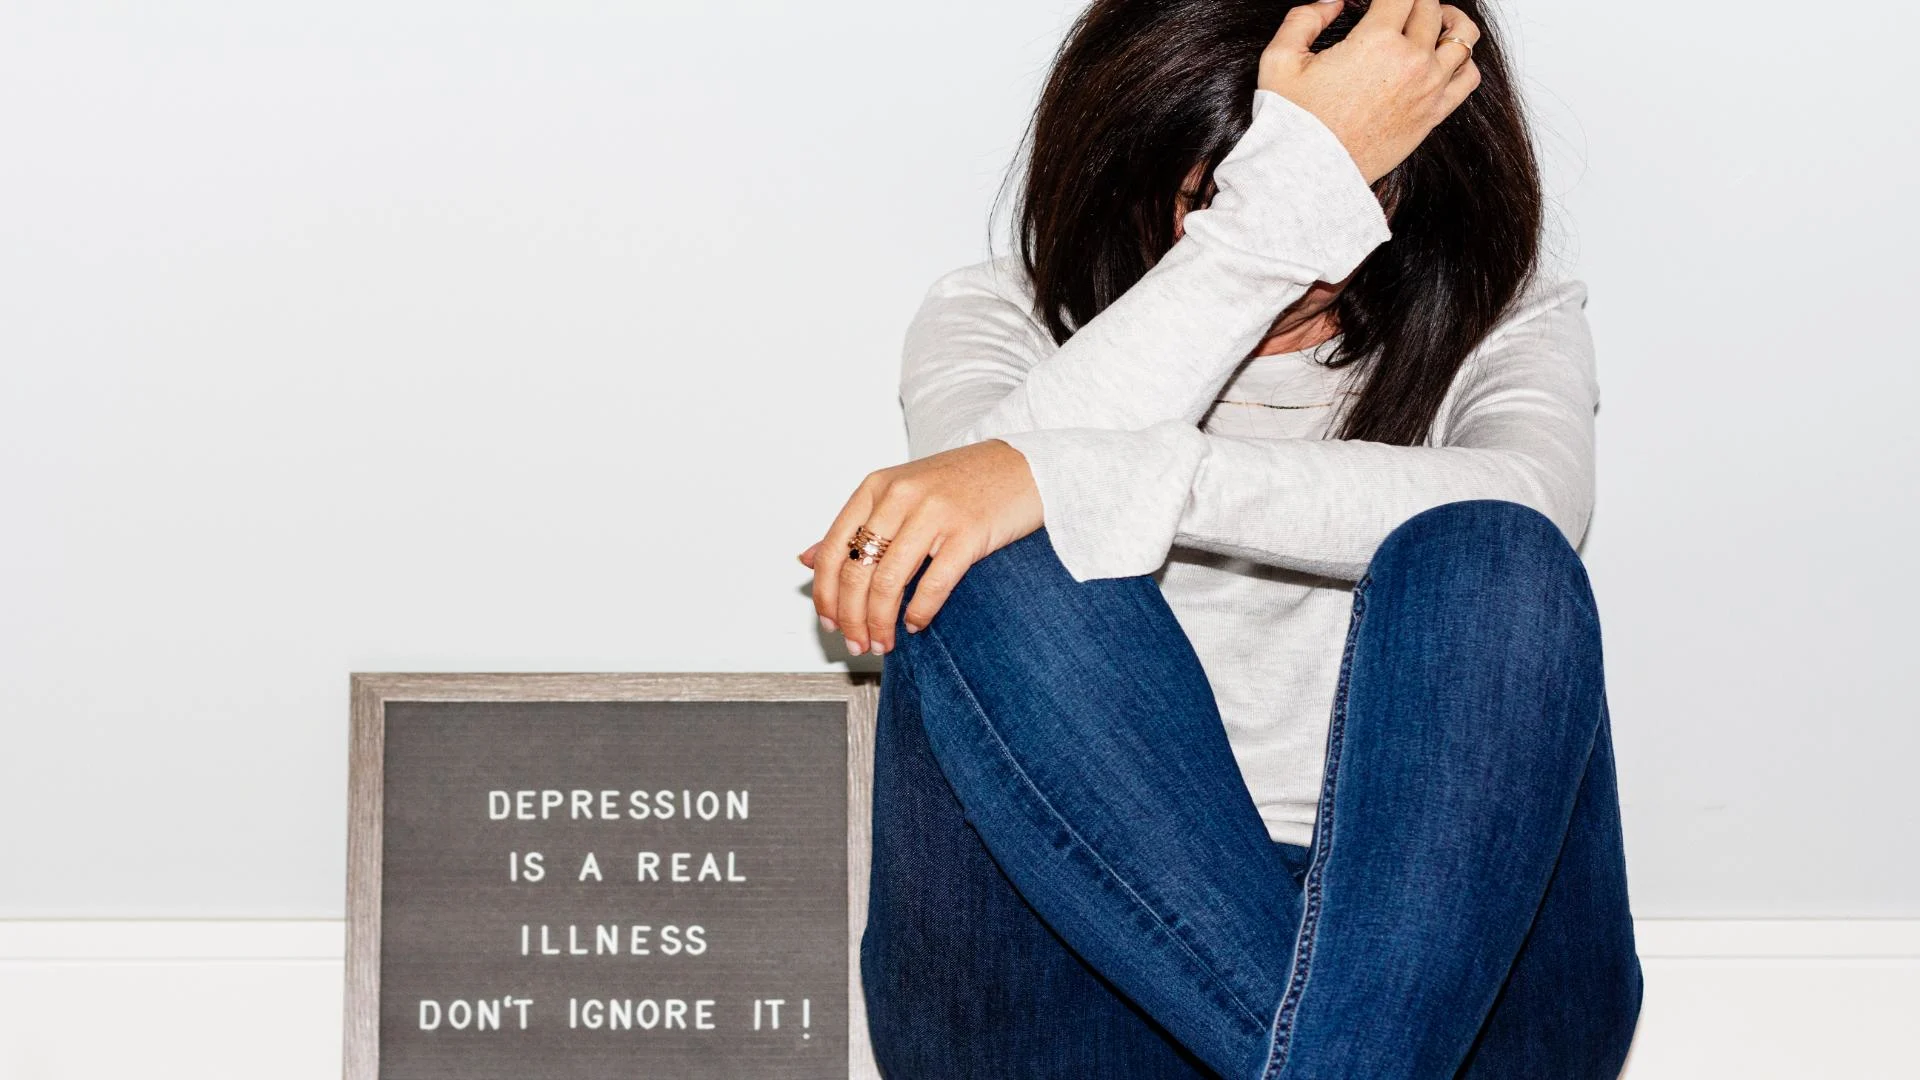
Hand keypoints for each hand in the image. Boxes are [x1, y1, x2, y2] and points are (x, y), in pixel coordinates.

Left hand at [797, 439, 1042, 656]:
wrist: (1024, 466)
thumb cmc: (961, 484)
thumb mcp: (899, 493)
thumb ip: (855, 526)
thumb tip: (805, 558)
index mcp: (876, 486)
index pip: (832, 550)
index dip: (824, 595)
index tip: (830, 624)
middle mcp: (900, 496)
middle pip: (855, 571)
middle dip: (851, 618)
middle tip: (857, 644)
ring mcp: (934, 513)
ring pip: (888, 582)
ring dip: (880, 623)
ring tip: (884, 643)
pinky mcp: (968, 532)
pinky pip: (933, 584)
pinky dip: (920, 613)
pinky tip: (916, 624)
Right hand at [1258, 0, 1482, 184]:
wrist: (1310, 176)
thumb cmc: (1294, 124)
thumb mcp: (1280, 59)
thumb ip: (1305, 18)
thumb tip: (1331, 3)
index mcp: (1378, 41)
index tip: (1370, 2)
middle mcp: (1412, 61)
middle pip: (1430, 6)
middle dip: (1412, 1)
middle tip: (1394, 7)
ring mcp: (1429, 88)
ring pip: (1462, 35)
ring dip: (1448, 20)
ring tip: (1435, 19)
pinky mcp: (1433, 115)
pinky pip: (1469, 77)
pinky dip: (1463, 60)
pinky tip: (1445, 57)